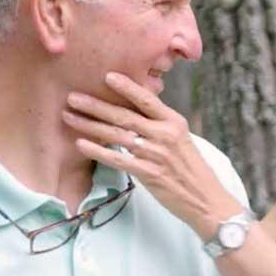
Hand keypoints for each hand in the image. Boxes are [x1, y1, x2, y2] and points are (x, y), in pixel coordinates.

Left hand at [62, 72, 241, 238]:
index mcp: (174, 122)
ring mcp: (156, 154)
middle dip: (95, 105)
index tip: (106, 76)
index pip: (147, 99)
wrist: (206, 200)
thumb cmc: (191, 169)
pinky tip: (81, 144)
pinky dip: (98, 151)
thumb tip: (133, 110)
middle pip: (125, 116)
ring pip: (117, 135)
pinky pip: (118, 160)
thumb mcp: (181, 139)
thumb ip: (159, 124)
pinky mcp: (149, 174)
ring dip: (90, 125)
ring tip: (69, 116)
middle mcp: (165, 135)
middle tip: (72, 96)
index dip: (126, 87)